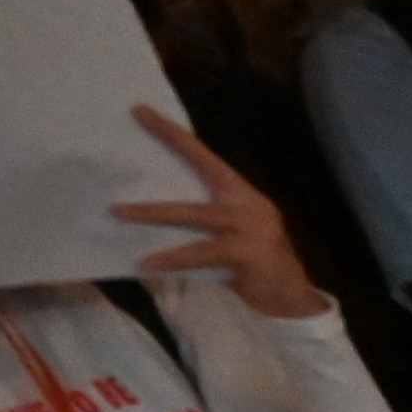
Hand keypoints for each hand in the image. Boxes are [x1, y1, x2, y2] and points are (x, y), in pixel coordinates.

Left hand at [111, 112, 329, 316]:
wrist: (292, 299)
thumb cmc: (255, 265)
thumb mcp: (233, 232)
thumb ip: (206, 217)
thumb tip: (155, 206)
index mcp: (242, 194)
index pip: (205, 156)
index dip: (173, 133)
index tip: (140, 111)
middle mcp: (248, 204)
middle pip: (204, 169)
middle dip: (168, 148)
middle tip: (130, 132)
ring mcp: (251, 228)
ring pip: (194, 214)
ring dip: (153, 213)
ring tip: (119, 211)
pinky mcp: (248, 254)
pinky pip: (201, 254)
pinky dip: (173, 259)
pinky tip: (147, 263)